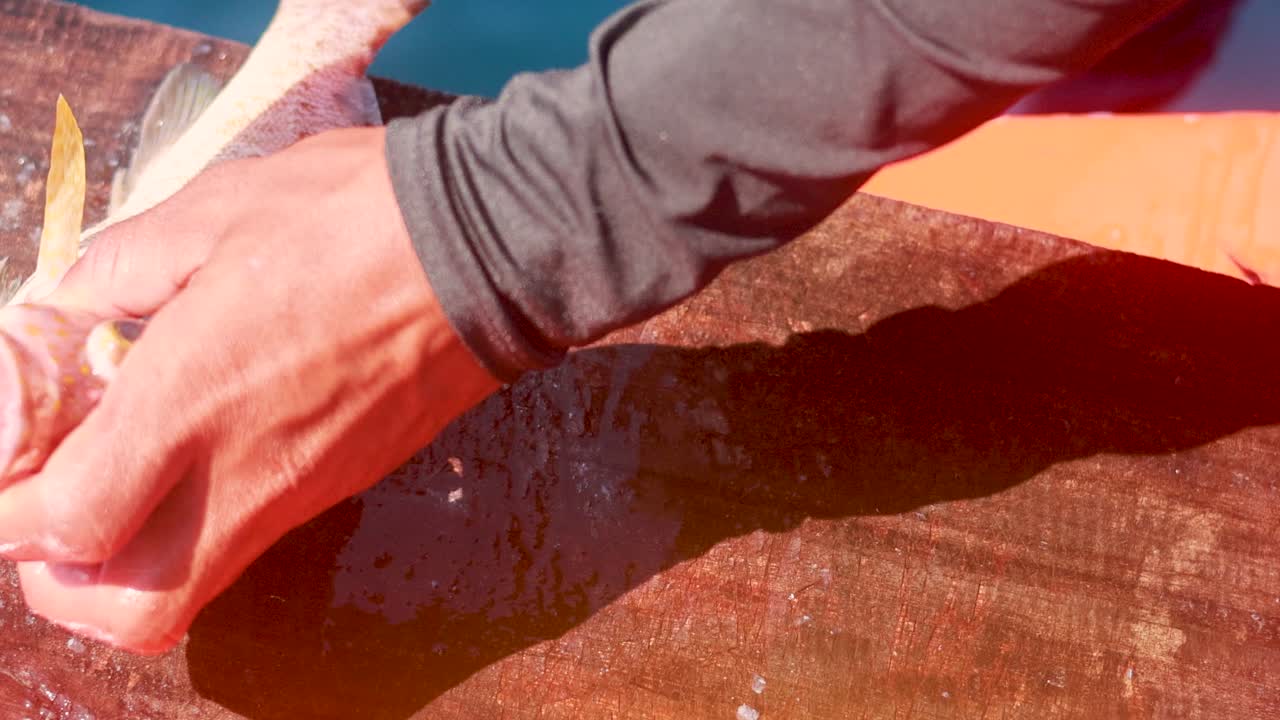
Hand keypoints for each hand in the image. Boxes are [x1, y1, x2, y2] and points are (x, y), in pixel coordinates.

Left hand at [0, 126, 499, 652]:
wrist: (485, 251)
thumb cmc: (353, 219)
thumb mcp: (216, 209)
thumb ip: (121, 266)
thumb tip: (75, 301)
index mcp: (190, 399)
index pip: (67, 521)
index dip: (11, 514)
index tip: (13, 467)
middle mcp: (243, 471)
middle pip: (131, 610)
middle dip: (66, 585)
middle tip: (58, 515)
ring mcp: (302, 488)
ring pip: (195, 589)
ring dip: (134, 565)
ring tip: (126, 486)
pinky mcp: (343, 480)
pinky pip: (253, 537)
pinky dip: (204, 522)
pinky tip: (211, 440)